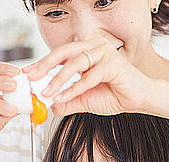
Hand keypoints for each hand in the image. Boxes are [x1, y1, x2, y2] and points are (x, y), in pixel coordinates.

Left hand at [22, 38, 153, 116]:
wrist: (140, 100)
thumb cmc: (116, 95)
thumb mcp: (84, 101)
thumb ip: (67, 102)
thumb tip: (49, 107)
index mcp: (87, 51)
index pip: (60, 54)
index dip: (43, 63)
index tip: (28, 74)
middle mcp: (95, 47)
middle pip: (64, 52)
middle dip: (45, 65)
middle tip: (32, 78)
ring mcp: (105, 53)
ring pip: (75, 63)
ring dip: (58, 79)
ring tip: (47, 92)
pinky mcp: (113, 64)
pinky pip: (88, 77)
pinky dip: (75, 88)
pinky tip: (64, 96)